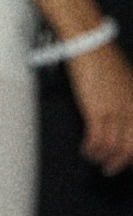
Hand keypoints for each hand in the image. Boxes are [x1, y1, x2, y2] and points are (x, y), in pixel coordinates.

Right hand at [69, 39, 132, 174]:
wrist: (90, 46)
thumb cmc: (104, 59)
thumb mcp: (124, 82)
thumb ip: (125, 101)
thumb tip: (121, 117)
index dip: (132, 153)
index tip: (126, 161)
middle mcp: (131, 109)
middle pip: (129, 146)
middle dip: (120, 162)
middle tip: (111, 168)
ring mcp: (115, 111)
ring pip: (112, 146)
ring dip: (102, 156)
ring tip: (94, 158)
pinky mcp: (97, 111)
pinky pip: (96, 139)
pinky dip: (91, 149)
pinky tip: (86, 150)